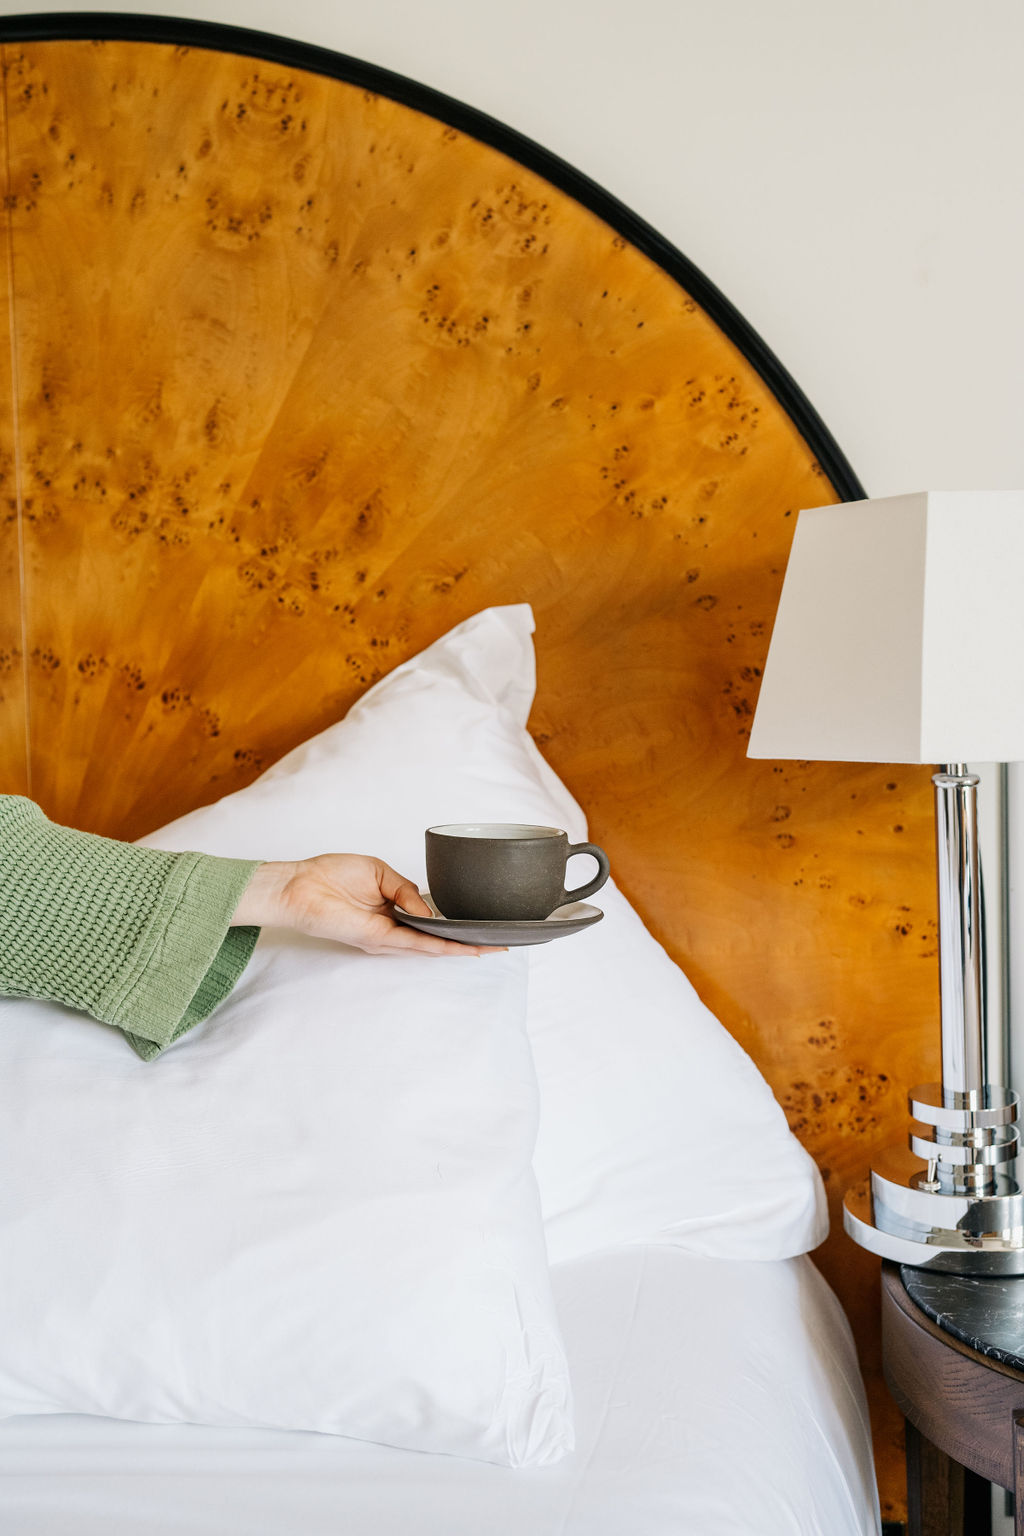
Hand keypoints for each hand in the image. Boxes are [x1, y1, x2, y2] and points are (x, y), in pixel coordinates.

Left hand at [230, 855, 506, 957]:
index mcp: (394, 909)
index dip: (456, 923)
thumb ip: (407, 891)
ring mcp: (388, 936)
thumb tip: (429, 910)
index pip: (431, 919)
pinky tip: (462, 948)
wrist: (300, 886)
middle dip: (469, 943)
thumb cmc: (330, 875)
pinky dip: (441, 946)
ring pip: (433, 946)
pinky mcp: (379, 939)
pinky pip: (417, 944)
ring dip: (463, 948)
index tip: (482, 924)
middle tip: (501, 945)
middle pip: (438, 939)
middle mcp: (394, 927)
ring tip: (493, 949)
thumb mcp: (379, 872)